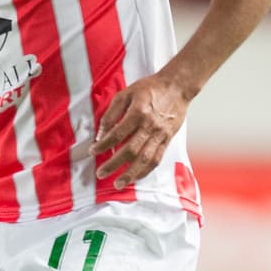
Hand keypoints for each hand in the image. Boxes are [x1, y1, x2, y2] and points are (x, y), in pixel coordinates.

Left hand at [91, 73, 188, 187]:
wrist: (177, 86)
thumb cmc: (149, 89)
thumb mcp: (126, 93)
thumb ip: (112, 113)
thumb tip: (101, 133)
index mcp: (138, 112)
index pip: (117, 133)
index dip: (103, 145)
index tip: (93, 151)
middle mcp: (150, 126)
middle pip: (131, 150)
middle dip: (114, 164)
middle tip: (101, 173)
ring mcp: (160, 135)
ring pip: (145, 159)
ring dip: (131, 174)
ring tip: (118, 183)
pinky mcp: (167, 140)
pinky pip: (156, 159)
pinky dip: (145, 171)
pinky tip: (135, 177)